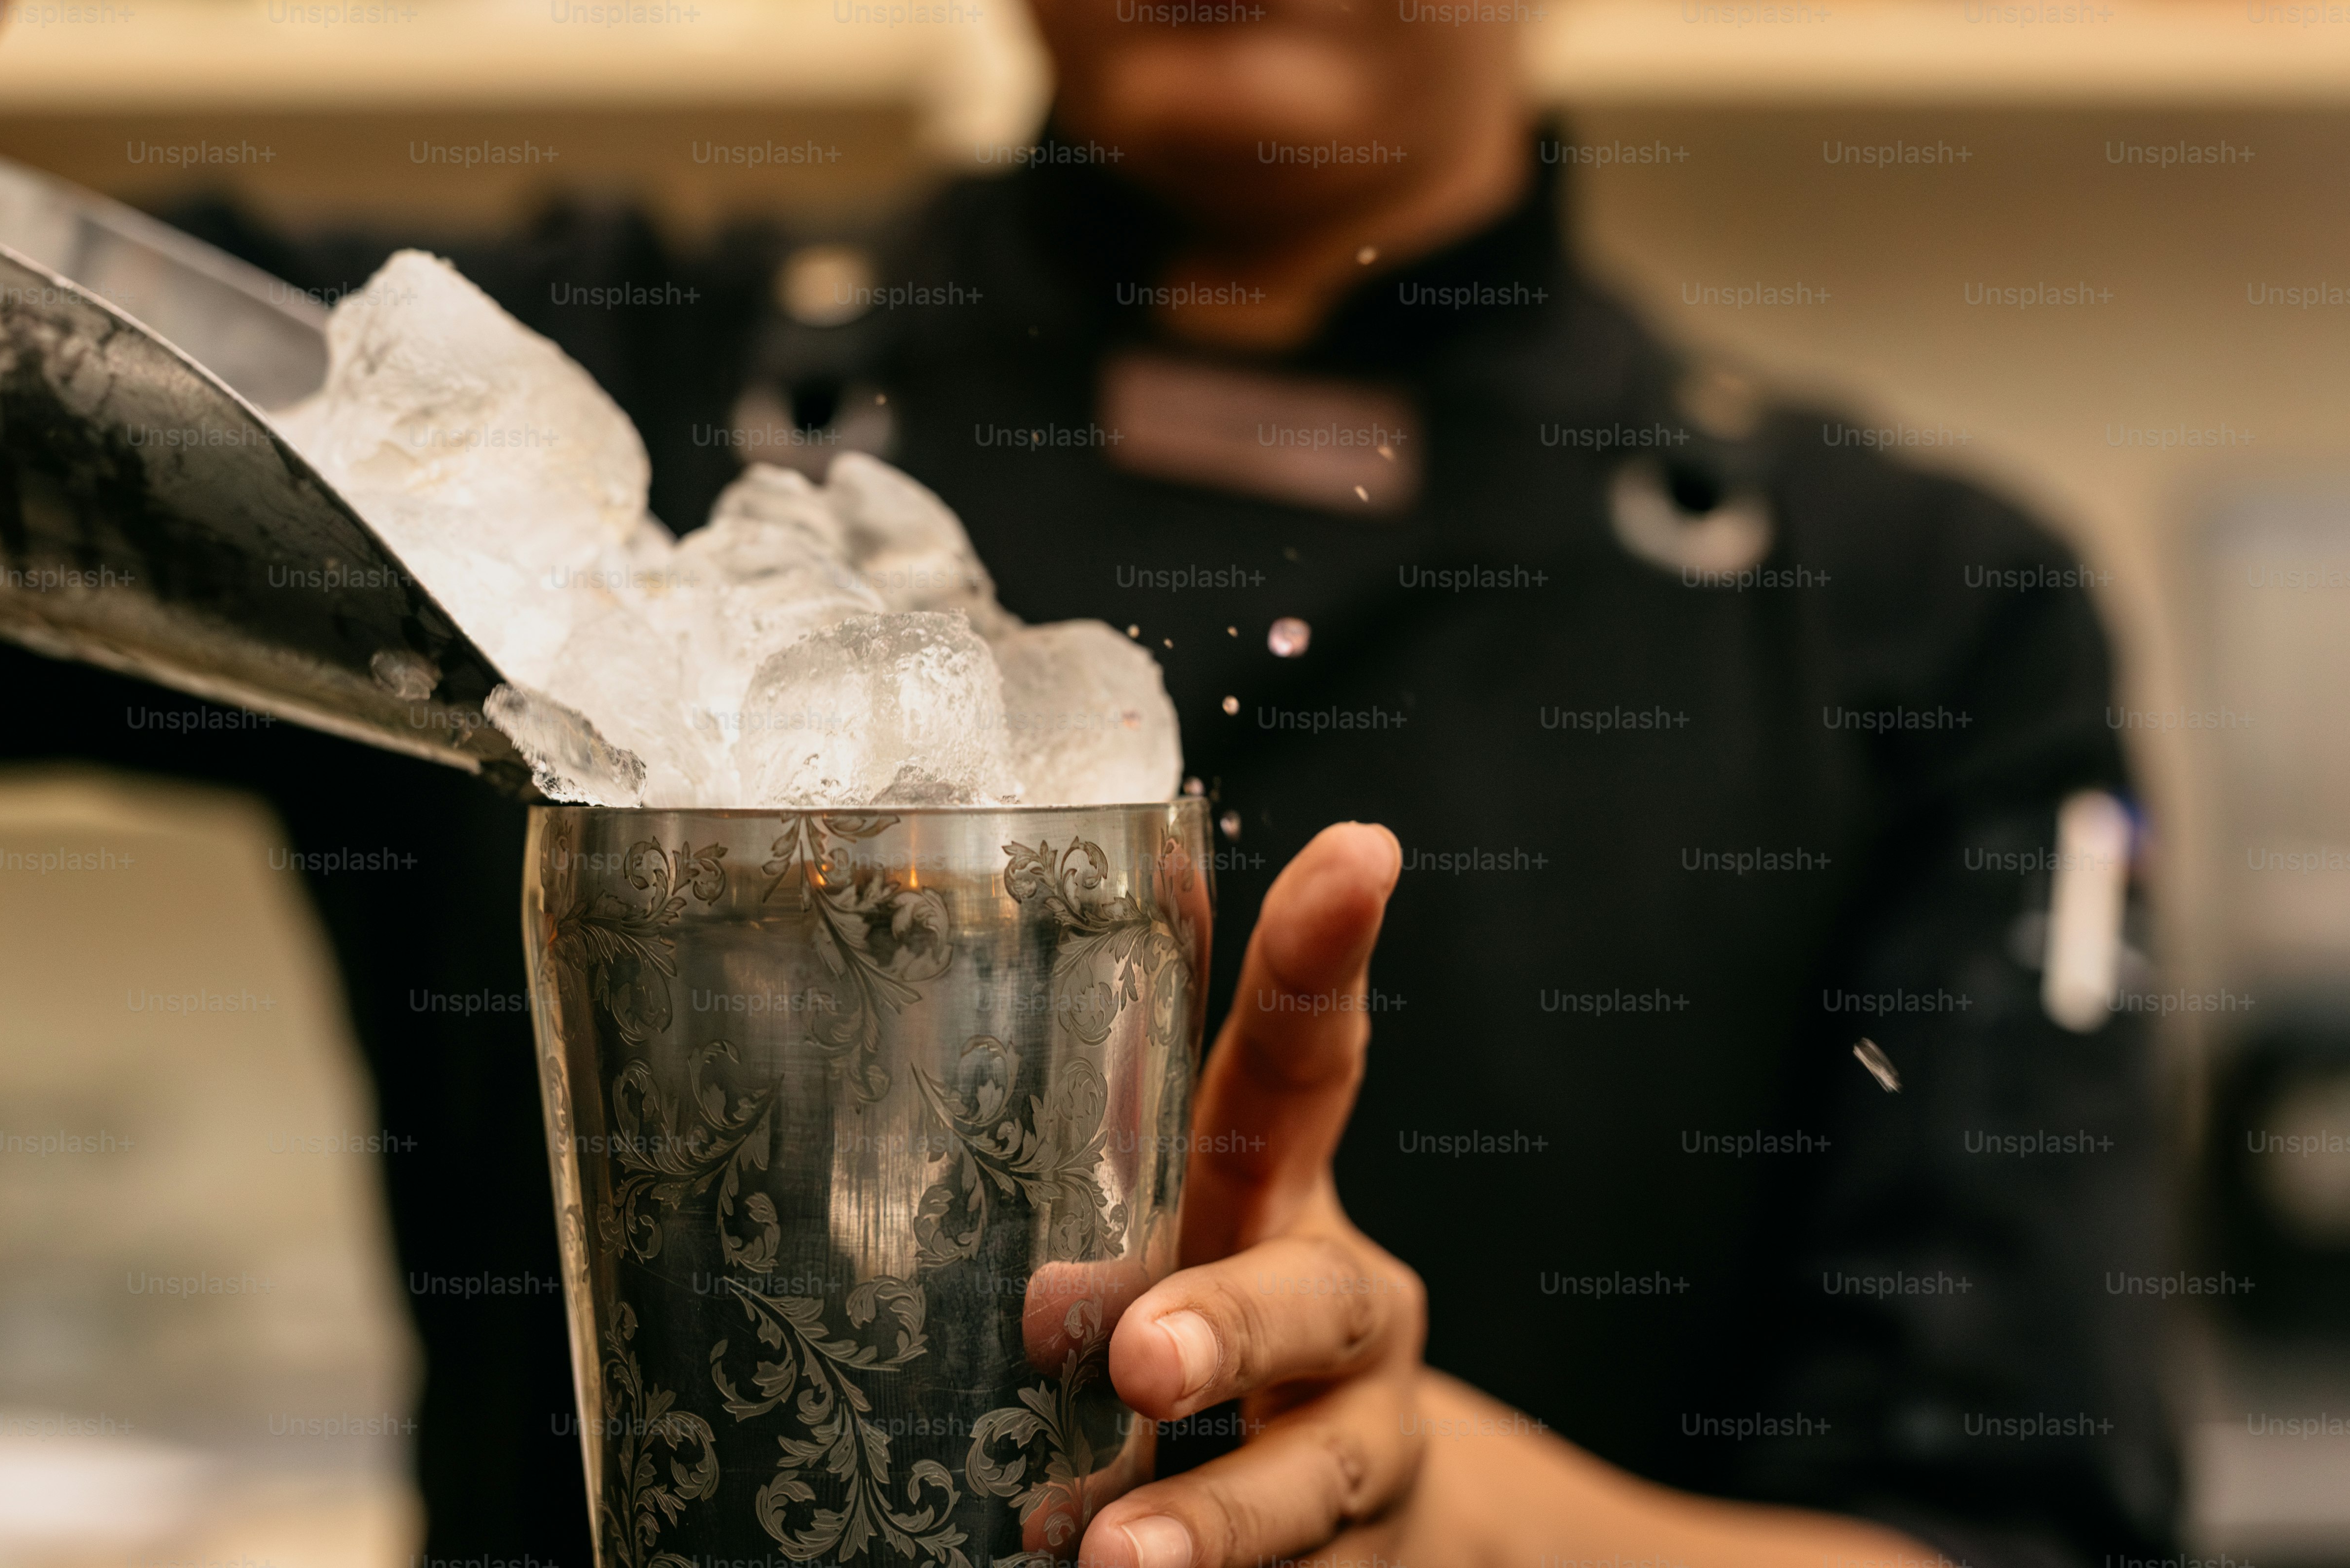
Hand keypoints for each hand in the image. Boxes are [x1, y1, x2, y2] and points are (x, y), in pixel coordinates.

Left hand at [1084, 820, 1429, 1567]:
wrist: (1364, 1514)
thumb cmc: (1217, 1306)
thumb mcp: (1174, 1205)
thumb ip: (1107, 1121)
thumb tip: (985, 966)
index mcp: (1285, 1188)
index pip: (1308, 1055)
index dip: (1330, 955)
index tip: (1361, 852)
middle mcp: (1346, 1307)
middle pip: (1310, 1299)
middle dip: (1230, 1325)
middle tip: (1135, 1355)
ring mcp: (1362, 1448)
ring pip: (1310, 1477)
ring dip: (1217, 1518)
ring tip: (1116, 1557)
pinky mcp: (1362, 1560)